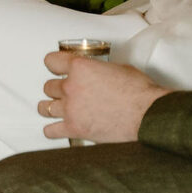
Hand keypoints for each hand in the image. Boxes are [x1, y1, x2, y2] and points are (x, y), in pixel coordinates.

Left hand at [39, 50, 170, 143]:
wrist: (147, 115)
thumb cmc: (139, 92)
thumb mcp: (118, 68)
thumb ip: (98, 69)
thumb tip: (97, 74)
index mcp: (81, 67)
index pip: (52, 61)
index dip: (54, 64)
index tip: (56, 68)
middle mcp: (71, 87)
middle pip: (49, 86)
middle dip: (57, 89)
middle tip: (67, 92)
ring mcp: (70, 109)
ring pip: (44, 107)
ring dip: (51, 107)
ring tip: (58, 108)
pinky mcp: (74, 129)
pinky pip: (50, 130)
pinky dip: (53, 129)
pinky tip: (59, 128)